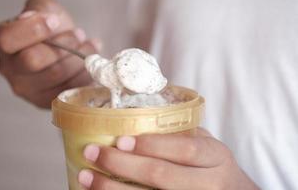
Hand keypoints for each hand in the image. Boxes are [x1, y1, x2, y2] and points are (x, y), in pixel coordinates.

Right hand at [0, 0, 99, 107]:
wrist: (66, 50)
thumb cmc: (53, 30)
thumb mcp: (44, 10)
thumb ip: (39, 10)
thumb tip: (38, 20)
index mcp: (5, 45)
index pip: (7, 40)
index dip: (34, 29)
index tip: (54, 21)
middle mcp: (11, 71)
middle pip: (34, 59)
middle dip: (64, 44)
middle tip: (79, 35)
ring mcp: (29, 90)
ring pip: (57, 74)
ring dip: (79, 57)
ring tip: (90, 46)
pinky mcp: (49, 101)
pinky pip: (70, 88)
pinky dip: (85, 73)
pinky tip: (90, 62)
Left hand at [78, 128, 258, 189]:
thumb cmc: (211, 166)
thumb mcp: (206, 145)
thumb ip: (180, 135)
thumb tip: (133, 121)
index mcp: (216, 157)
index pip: (185, 150)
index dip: (152, 144)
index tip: (120, 139)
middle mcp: (210, 183)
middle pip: (162, 176)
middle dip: (123, 165)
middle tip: (93, 153)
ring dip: (113, 189)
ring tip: (87, 177)